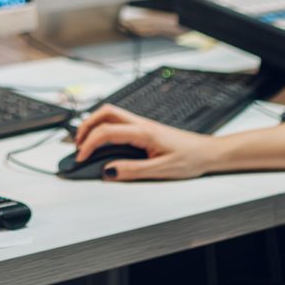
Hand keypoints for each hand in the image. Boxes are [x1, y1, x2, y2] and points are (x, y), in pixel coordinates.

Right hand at [69, 104, 219, 181]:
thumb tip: (108, 171)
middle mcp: (141, 124)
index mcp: (143, 132)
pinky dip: (104, 127)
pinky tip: (103, 140)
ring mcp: (142, 124)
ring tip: (85, 142)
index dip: (89, 144)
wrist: (207, 152)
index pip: (106, 132)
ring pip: (111, 113)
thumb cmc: (190, 159)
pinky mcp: (145, 129)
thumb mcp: (161, 170)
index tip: (81, 159)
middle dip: (85, 126)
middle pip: (104, 113)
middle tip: (77, 145)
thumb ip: (132, 170)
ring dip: (94, 124)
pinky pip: (119, 121)